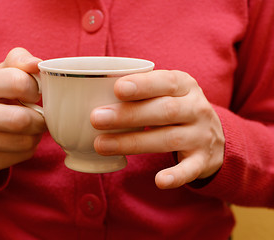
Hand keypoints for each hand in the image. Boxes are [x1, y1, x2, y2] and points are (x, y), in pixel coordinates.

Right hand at [0, 47, 45, 174]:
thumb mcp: (4, 73)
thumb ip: (20, 61)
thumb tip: (36, 64)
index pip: (18, 82)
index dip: (34, 89)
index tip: (34, 94)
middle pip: (22, 120)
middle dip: (40, 119)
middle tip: (39, 116)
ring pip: (26, 141)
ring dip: (36, 135)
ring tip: (29, 128)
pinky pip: (22, 156)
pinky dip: (29, 149)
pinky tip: (19, 141)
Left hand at [90, 70, 224, 188]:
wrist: (213, 136)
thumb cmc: (176, 108)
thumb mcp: (166, 92)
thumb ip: (141, 91)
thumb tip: (92, 93)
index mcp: (185, 86)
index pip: (166, 81)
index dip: (143, 85)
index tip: (117, 88)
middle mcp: (196, 108)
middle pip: (164, 111)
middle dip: (128, 115)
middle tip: (96, 118)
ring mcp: (201, 135)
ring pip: (168, 139)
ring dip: (133, 142)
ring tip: (101, 145)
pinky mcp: (202, 160)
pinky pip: (190, 169)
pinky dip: (176, 176)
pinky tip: (159, 181)